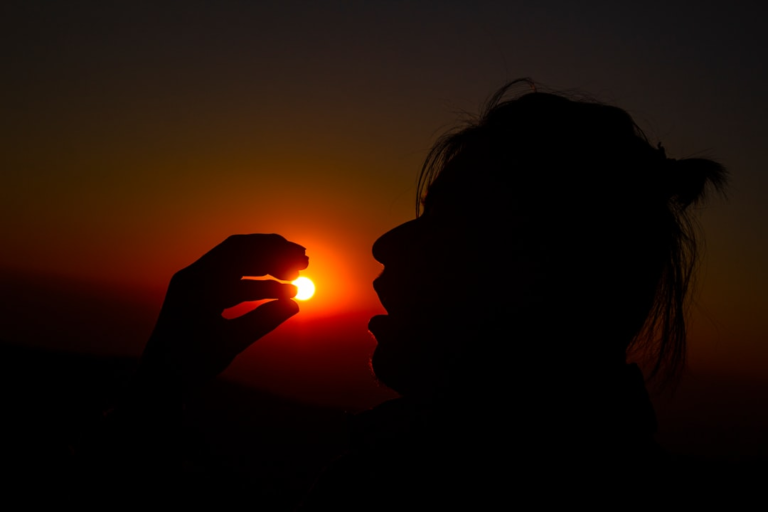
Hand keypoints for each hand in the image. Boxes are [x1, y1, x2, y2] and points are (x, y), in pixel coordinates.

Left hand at [140, 234, 308, 390]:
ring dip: (266, 271)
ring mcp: (195, 286)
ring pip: (237, 267)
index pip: (241, 251)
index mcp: (198, 282)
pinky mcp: (198, 298)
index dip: (275, 252)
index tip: (301, 261)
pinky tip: (279, 295)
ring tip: (295, 280)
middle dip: (273, 255)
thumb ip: (263, 321)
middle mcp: (194, 276)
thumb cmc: (190, 364)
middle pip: (240, 252)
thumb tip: (295, 305)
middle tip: (304, 263)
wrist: (159, 381)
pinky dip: (255, 286)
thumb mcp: (230, 343)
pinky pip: (231, 283)